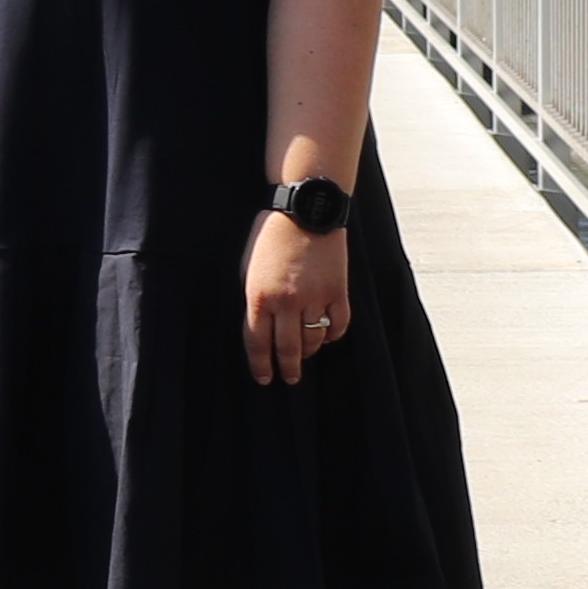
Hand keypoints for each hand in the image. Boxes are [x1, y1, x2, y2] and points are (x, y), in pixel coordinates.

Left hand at [245, 214, 351, 386]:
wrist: (305, 210)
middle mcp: (287, 302)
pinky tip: (326, 336)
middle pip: (287, 349)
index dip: (260, 365)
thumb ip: (254, 299)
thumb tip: (258, 326)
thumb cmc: (270, 234)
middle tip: (289, 379)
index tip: (264, 378)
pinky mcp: (338, 290)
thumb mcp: (248, 267)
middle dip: (286, 369)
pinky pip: (338, 324)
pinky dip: (333, 334)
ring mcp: (315, 297)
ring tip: (305, 355)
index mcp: (259, 296)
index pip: (257, 343)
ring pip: (313, 339)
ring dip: (308, 352)